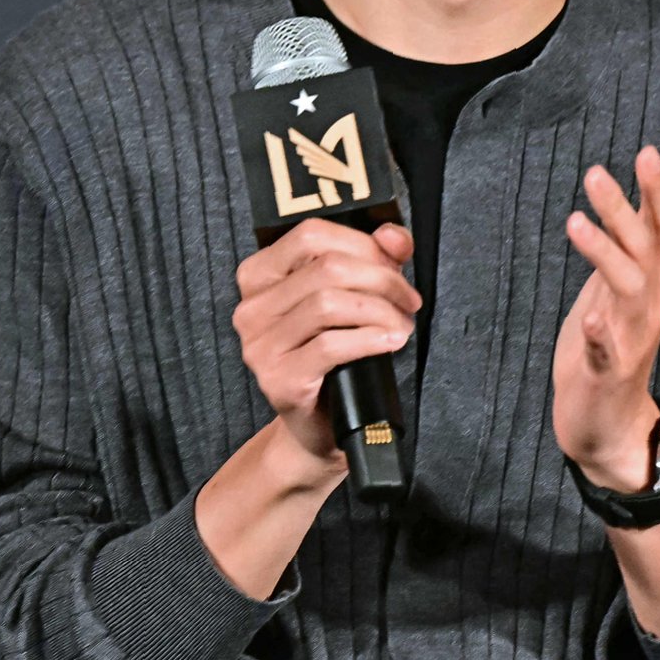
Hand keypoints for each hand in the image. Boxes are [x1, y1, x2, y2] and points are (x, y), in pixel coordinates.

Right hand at [233, 218, 419, 473]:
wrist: (321, 424)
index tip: (395, 263)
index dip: (362, 243)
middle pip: (325, 268)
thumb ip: (374, 257)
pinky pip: (330, 346)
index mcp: (260, 276)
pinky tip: (390, 341)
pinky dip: (369, 338)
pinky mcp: (278, 379)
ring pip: (327, 303)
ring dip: (379, 310)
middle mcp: (251, 308)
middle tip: (407, 300)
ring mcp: (260, 345)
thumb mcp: (352, 297)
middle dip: (380, 278)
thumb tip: (393, 236)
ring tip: (401, 325)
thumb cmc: (336, 356)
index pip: (310, 235)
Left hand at [552, 145, 659, 491]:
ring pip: (627, 289)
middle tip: (597, 172)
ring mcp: (631, 337)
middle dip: (626, 209)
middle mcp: (650, 302)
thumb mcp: (630, 271)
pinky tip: (589, 317)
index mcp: (652, 278)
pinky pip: (607, 352)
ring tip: (574, 222)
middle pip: (646, 248)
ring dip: (604, 255)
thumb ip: (649, 220)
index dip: (658, 191)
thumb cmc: (613, 337)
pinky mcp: (608, 372)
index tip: (650, 151)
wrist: (609, 422)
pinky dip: (600, 334)